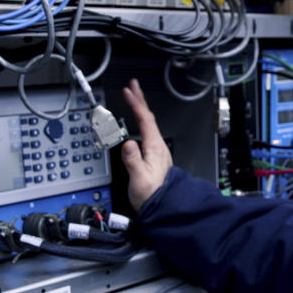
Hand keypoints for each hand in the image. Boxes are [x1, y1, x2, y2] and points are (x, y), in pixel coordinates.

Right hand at [120, 79, 172, 210]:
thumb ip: (133, 161)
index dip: (136, 104)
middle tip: (133, 85)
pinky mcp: (154, 156)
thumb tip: (128, 144)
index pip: (145, 119)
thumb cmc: (152, 195)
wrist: (163, 208)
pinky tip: (139, 123)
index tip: (128, 91)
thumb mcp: (139, 178)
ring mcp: (157, 151)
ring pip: (149, 123)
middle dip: (141, 100)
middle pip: (149, 117)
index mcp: (154, 147)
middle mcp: (158, 146)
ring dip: (141, 109)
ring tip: (135, 99)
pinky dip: (142, 121)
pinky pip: (148, 131)